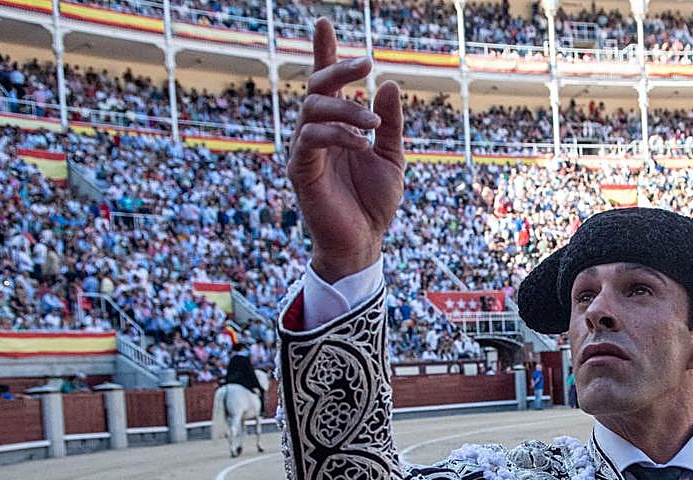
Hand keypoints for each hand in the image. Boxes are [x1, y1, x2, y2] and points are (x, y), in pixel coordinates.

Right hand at [287, 18, 404, 280]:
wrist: (364, 242)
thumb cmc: (374, 203)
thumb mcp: (392, 158)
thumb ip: (390, 124)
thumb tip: (388, 84)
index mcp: (336, 127)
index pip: (326, 84)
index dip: (324, 53)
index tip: (323, 23)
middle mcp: (316, 133)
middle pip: (317, 86)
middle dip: (339, 69)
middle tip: (367, 63)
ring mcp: (306, 150)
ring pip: (313, 108)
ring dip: (346, 109)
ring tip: (373, 125)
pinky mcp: (301, 170)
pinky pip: (312, 139)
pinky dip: (337, 134)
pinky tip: (361, 144)